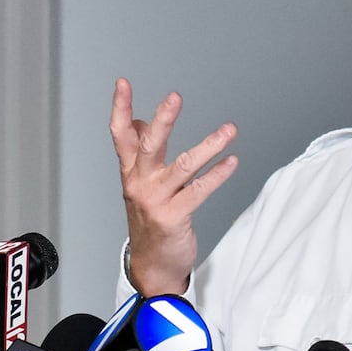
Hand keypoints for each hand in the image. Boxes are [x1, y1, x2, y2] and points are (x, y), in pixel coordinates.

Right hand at [109, 78, 236, 295]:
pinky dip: (218, 175)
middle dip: (163, 119)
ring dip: (209, 146)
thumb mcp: (139, 185)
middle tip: (175, 97)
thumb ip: (139, 154)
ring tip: (229, 130)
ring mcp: (156, 201)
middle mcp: (140, 184)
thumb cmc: (149, 222)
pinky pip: (200, 190)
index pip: (120, 135)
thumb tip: (137, 122)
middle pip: (149, 146)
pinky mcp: (174, 217)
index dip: (119, 108)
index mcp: (131, 173)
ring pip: (184, 166)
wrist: (152, 266)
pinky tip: (232, 162)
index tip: (122, 84)